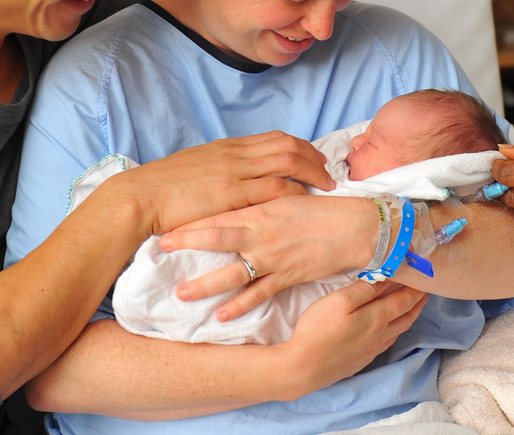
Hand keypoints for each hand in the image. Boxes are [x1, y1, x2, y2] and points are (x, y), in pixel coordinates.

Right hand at [111, 132, 333, 236]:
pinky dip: (294, 191)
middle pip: (286, 145)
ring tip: (326, 186)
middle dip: (312, 156)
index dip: (299, 147)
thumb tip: (231, 177)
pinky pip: (273, 187)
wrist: (139, 197)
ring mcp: (234, 172)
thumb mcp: (194, 169)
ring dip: (311, 172)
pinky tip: (305, 200)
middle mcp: (234, 154)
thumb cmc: (162, 189)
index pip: (273, 138)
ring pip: (286, 162)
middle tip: (328, 171)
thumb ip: (217, 169)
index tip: (313, 157)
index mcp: (226, 147)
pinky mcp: (231, 194)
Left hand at [158, 195, 379, 320]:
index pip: (220, 212)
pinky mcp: (288, 275)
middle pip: (217, 237)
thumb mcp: (286, 198)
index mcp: (261, 208)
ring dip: (206, 283)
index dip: (192, 217)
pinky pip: (259, 293)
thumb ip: (258, 202)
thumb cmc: (321, 210)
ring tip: (182, 294)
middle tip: (159, 248)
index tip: (166, 220)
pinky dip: (241, 305)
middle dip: (187, 243)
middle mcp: (262, 232)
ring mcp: (273, 256)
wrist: (354, 227)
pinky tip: (223, 316)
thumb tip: (235, 207)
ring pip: (233, 271)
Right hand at [271, 281, 426, 399]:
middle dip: (416, 304)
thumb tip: (387, 278)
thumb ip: (365, 289)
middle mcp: (380, 335)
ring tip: (409, 310)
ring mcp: (371, 351)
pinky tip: (387, 332)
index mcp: (377, 318)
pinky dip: (394, 333)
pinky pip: (386, 344)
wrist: (304, 367)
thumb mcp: (341, 300)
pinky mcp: (361, 361)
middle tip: (422, 294)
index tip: (423, 280)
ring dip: (407, 319)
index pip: (404, 301)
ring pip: (397, 332)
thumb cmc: (319, 329)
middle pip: (406, 318)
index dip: (415, 290)